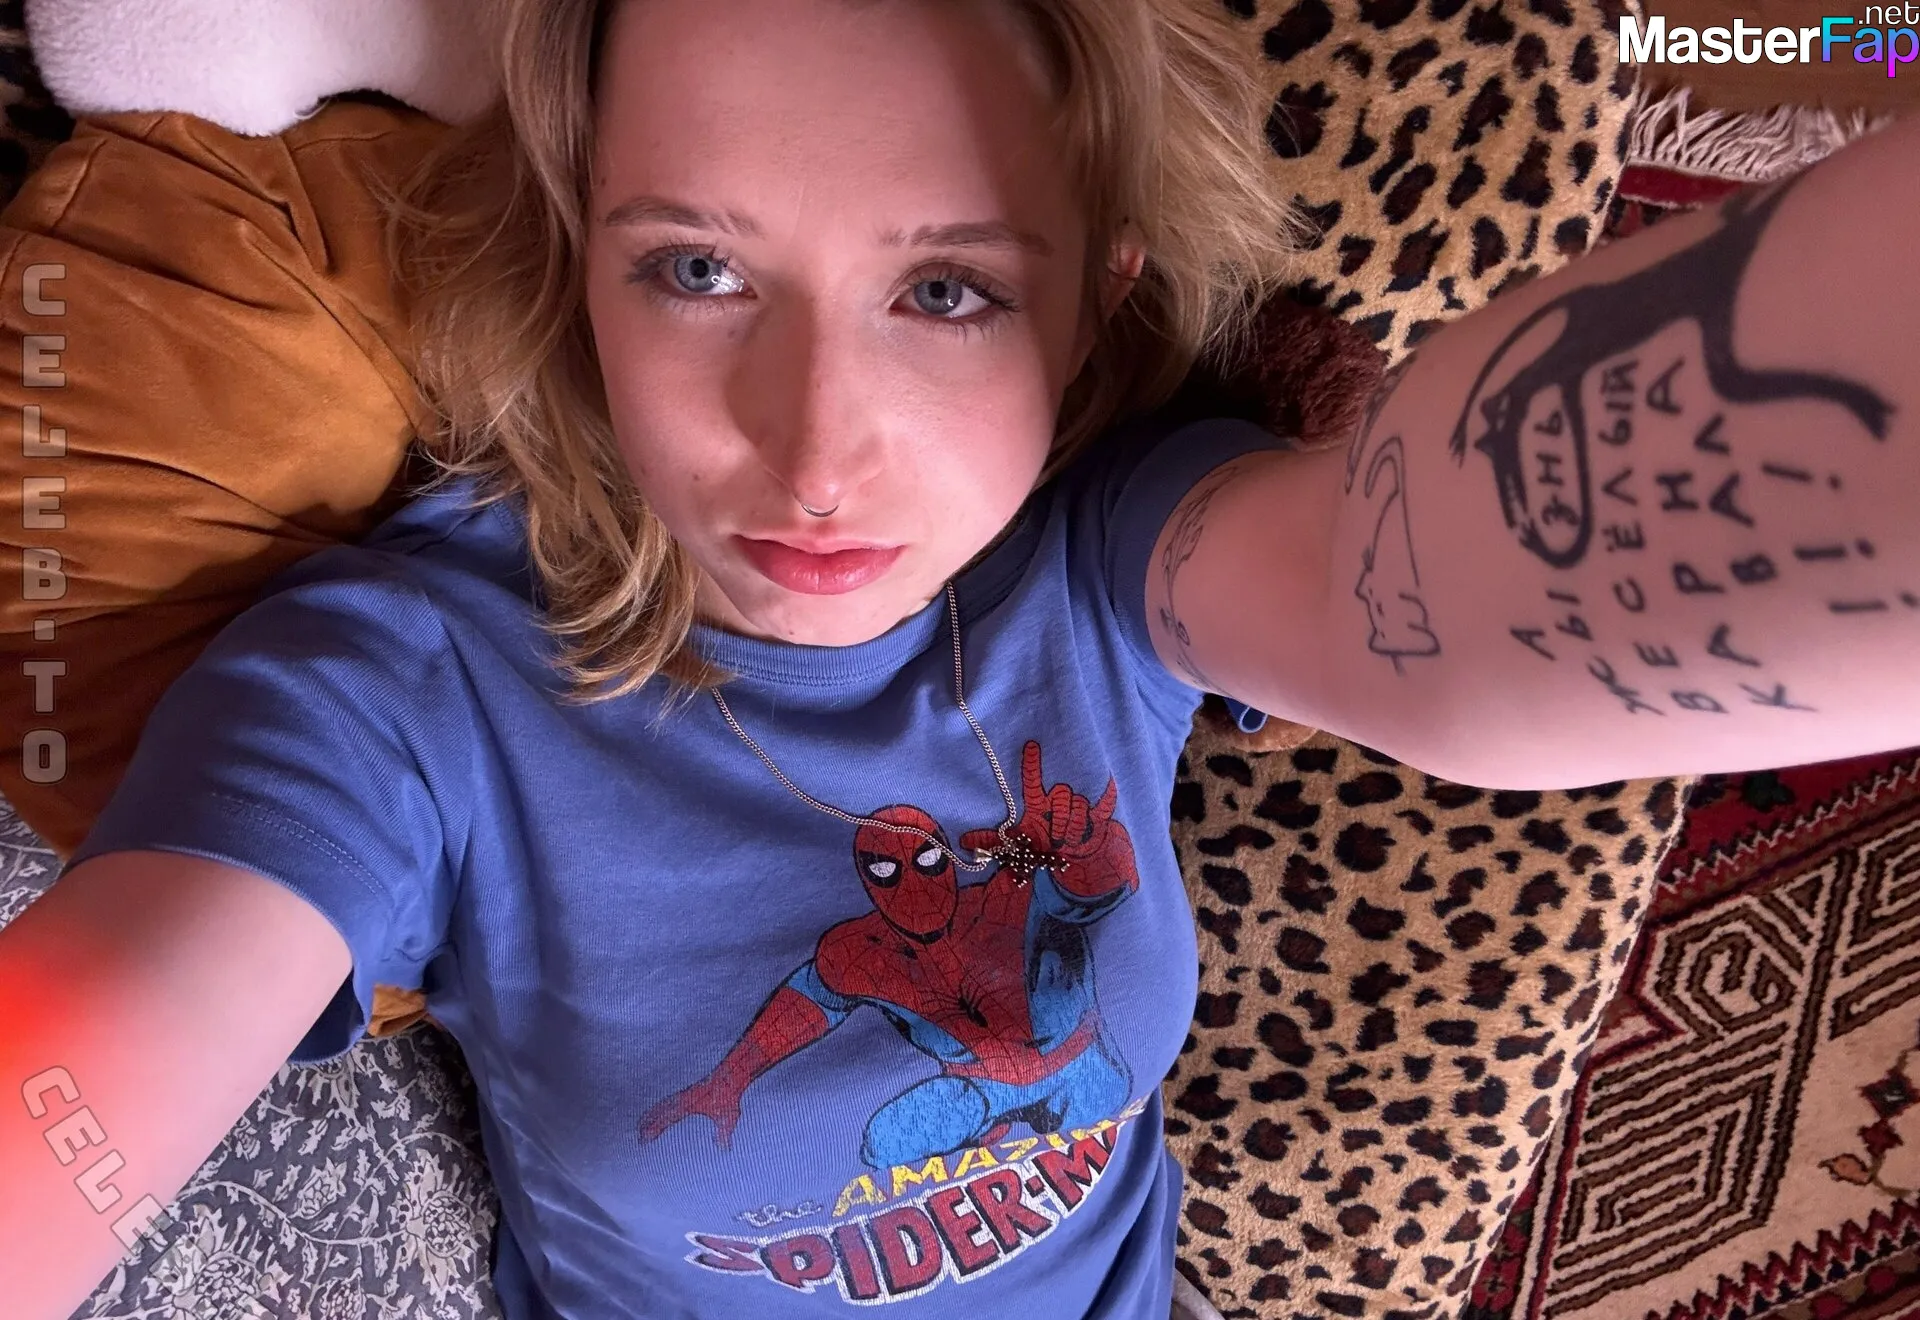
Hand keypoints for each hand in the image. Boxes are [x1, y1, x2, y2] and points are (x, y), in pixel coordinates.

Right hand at [638, 1076, 742, 1147]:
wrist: (731, 1074)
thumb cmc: (729, 1094)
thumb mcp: (728, 1116)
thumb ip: (724, 1132)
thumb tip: (724, 1149)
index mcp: (689, 1104)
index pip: (666, 1118)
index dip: (654, 1128)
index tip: (644, 1138)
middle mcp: (684, 1098)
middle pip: (660, 1110)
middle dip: (648, 1122)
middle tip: (639, 1135)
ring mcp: (686, 1094)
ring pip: (664, 1104)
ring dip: (653, 1113)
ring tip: (642, 1123)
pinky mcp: (690, 1092)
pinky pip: (671, 1100)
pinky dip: (662, 1106)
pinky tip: (661, 1111)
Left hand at [962, 742, 1137, 893]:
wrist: (1075, 856)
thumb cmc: (1045, 845)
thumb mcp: (1018, 844)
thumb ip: (992, 842)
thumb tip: (961, 842)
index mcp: (1038, 802)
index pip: (1033, 779)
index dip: (1032, 763)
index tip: (1030, 745)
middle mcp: (1057, 797)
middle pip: (1061, 792)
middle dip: (1060, 819)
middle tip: (1056, 841)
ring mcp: (1079, 804)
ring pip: (1079, 804)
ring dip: (1074, 828)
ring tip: (1069, 844)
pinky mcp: (1098, 813)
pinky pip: (1103, 802)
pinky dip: (1106, 799)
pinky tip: (1105, 801)